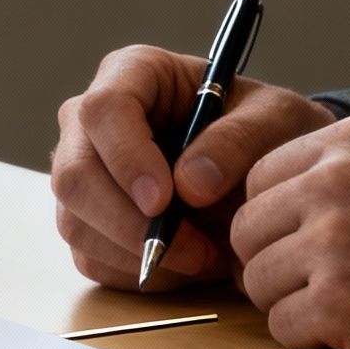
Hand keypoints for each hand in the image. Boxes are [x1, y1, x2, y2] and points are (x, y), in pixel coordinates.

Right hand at [51, 45, 337, 291]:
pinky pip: (90, 259)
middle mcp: (92, 122)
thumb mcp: (276, 120)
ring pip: (75, 224)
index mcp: (133, 74)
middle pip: (73, 175)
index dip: (126, 158)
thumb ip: (238, 141)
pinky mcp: (86, 221)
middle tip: (194, 250)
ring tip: (204, 255)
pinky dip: (137, 274)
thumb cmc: (265, 130)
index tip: (164, 201)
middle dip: (128, 224)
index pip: (103, 110)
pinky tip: (184, 264)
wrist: (261, 173)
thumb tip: (189, 186)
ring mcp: (82, 173)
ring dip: (138, 255)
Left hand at [233, 114, 349, 348]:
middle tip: (313, 285)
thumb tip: (298, 191)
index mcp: (349, 143)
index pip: (258, 177)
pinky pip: (284, 329)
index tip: (295, 241)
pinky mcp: (339, 307)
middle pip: (247, 232)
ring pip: (258, 283)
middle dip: (272, 262)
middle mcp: (329, 185)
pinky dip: (312, 340)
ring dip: (292, 304)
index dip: (273, 217)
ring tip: (345, 310)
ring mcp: (330, 246)